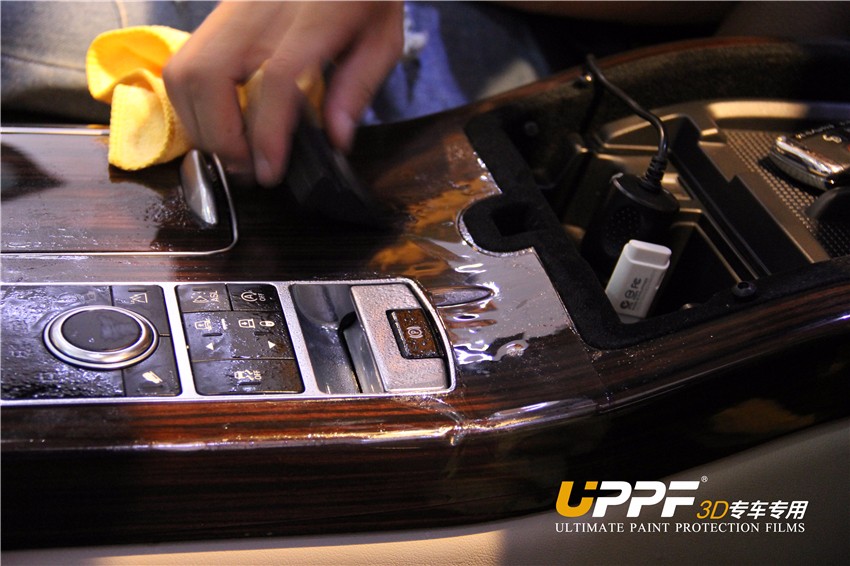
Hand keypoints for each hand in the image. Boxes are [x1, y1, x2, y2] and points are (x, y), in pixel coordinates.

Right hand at [163, 1, 403, 186]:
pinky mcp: (217, 15)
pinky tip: (220, 123)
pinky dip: (191, 105)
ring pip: (184, 72)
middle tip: (250, 169)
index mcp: (314, 16)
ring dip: (200, 125)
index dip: (267, 133)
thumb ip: (358, 86)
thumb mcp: (382, 36)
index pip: (276, 79)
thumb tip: (337, 139)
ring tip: (234, 152)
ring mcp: (231, 10)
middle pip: (210, 76)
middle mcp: (259, 10)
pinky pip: (182, 64)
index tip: (270, 171)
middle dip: (222, 138)